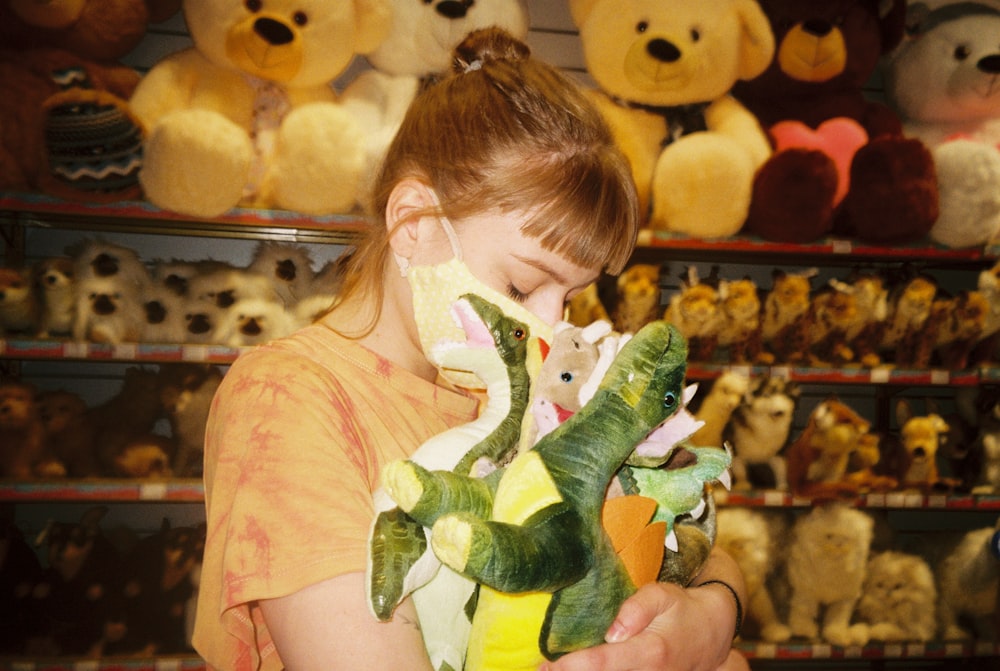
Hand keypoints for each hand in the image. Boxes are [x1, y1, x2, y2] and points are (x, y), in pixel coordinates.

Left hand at [539, 581, 738, 670]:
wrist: (711, 633)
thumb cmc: (681, 609)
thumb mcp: (662, 594)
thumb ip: (637, 608)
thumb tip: (612, 631)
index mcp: (649, 652)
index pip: (602, 663)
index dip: (571, 666)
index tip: (546, 665)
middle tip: (539, 669)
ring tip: (551, 670)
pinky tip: (574, 668)